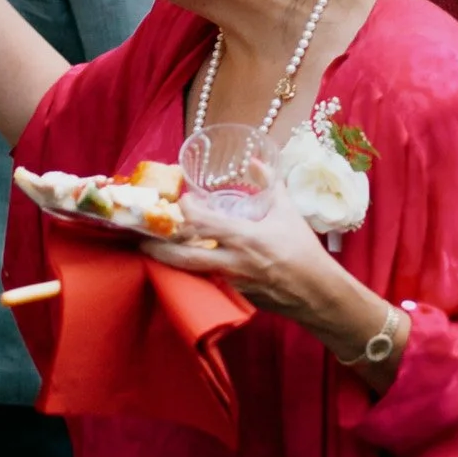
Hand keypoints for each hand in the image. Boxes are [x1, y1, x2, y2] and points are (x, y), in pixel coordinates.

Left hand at [143, 189, 357, 333]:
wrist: (315, 292)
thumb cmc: (302, 250)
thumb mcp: (287, 211)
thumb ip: (269, 183)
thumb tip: (256, 161)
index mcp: (244, 237)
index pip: (201, 223)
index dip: (185, 209)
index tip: (183, 200)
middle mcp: (231, 262)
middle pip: (182, 258)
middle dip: (157, 249)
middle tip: (142, 239)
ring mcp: (229, 283)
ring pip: (188, 274)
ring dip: (169, 263)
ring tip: (153, 251)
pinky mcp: (231, 296)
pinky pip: (204, 283)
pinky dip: (190, 274)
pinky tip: (182, 265)